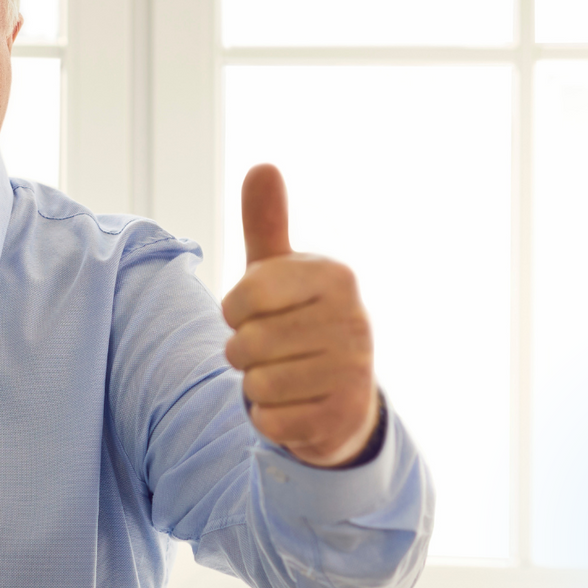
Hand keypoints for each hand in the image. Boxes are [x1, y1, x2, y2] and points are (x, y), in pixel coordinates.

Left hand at [222, 164, 378, 467]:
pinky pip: (271, 421)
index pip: (247, 294)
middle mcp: (353, 321)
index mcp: (335, 277)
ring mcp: (353, 372)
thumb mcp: (279, 273)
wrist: (339, 395)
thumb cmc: (296, 321)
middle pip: (248, 343)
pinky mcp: (343, 419)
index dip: (234, 309)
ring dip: (256, 385)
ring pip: (258, 384)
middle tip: (268, 351)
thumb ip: (266, 224)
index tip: (251, 312)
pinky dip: (269, 418)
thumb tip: (263, 166)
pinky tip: (293, 406)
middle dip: (243, 352)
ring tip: (281, 376)